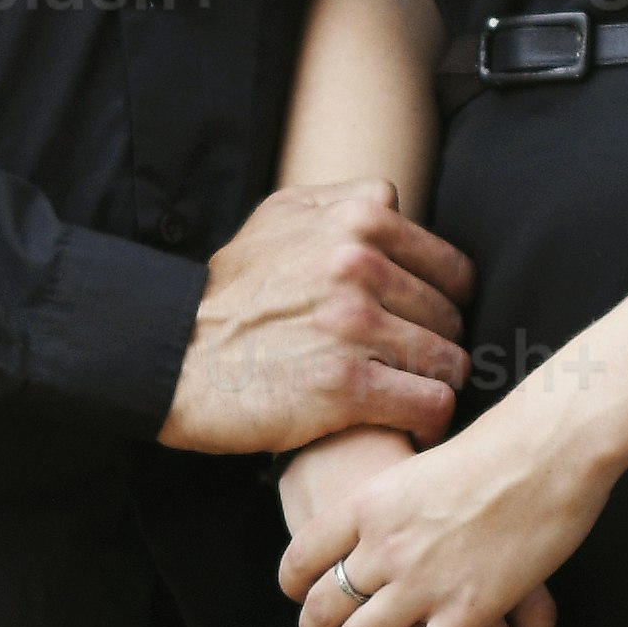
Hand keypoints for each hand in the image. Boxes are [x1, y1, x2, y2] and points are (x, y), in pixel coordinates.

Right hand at [165, 176, 472, 458]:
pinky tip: (409, 425)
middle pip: (451, 317)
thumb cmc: (230, 293)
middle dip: (435, 346)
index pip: (452, 269)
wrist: (174, 357)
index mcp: (357, 219)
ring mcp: (355, 327)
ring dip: (432, 385)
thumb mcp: (278, 218)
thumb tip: (394, 202)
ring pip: (450, 361)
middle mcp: (360, 265)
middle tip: (407, 368)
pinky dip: (427, 420)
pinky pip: (431, 403)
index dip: (441, 304)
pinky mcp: (346, 387)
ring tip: (406, 396)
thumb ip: (343, 201)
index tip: (420, 327)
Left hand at [294, 418, 601, 626]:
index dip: (294, 585)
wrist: (549, 450)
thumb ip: (394, 503)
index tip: (299, 596)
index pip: (301, 558)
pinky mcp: (468, 612)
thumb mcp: (419, 465)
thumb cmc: (498, 445)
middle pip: (323, 607)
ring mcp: (423, 583)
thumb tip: (384, 522)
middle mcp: (384, 547)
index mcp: (368, 505)